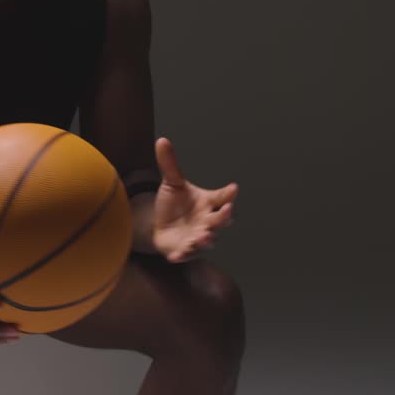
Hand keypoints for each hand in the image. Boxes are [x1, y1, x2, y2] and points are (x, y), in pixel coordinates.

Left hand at [151, 138, 237, 262]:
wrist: (161, 226)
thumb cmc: (174, 204)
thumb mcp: (171, 183)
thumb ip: (169, 164)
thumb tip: (161, 140)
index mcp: (209, 203)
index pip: (222, 198)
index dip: (229, 194)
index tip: (234, 188)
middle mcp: (207, 221)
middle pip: (220, 220)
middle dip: (224, 217)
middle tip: (227, 210)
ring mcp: (197, 237)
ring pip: (206, 240)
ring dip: (206, 239)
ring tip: (203, 235)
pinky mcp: (183, 251)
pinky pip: (185, 254)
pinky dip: (183, 255)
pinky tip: (178, 254)